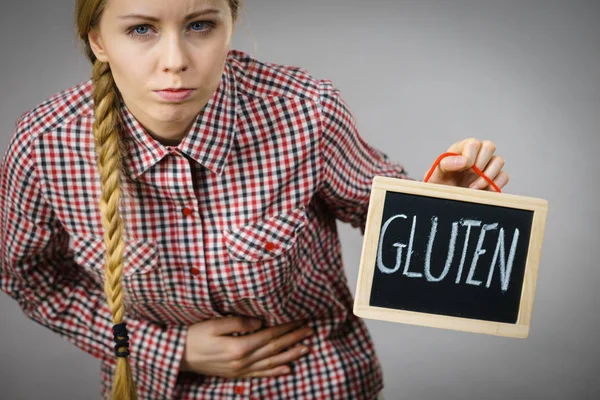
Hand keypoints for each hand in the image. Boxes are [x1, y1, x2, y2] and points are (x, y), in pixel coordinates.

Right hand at [179, 316, 313, 378]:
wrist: (178, 356)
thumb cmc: (194, 336)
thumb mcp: (214, 323)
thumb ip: (238, 322)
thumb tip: (260, 322)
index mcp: (239, 346)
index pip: (269, 335)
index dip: (286, 328)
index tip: (300, 320)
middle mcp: (243, 361)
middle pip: (274, 348)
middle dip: (294, 339)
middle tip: (310, 332)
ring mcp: (240, 370)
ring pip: (272, 363)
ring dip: (290, 355)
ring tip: (306, 348)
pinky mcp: (236, 375)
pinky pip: (261, 375)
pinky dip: (276, 372)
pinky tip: (287, 369)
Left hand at [424, 138, 508, 190]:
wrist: (445, 200)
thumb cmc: (439, 186)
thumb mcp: (435, 175)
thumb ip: (444, 164)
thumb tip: (464, 160)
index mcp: (461, 150)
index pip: (473, 143)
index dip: (471, 156)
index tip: (463, 168)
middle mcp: (476, 155)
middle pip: (489, 146)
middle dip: (480, 164)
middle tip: (470, 175)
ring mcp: (487, 166)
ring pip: (499, 160)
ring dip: (488, 176)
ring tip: (473, 188)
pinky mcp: (494, 179)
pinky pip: (504, 176)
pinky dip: (495, 184)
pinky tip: (482, 192)